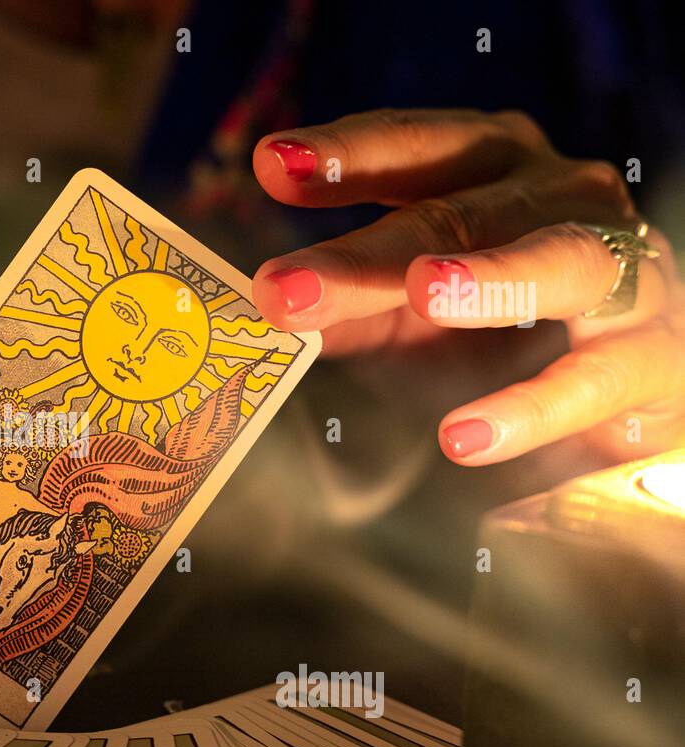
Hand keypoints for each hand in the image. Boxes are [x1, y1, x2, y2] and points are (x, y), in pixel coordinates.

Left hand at [250, 109, 684, 464]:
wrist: (623, 379)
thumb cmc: (498, 326)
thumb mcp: (407, 307)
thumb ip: (348, 300)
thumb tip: (265, 306)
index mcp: (492, 167)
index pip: (417, 144)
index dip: (346, 154)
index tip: (270, 164)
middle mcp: (561, 194)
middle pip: (462, 211)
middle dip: (368, 252)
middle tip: (283, 286)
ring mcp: (622, 264)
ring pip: (561, 259)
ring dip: (491, 277)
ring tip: (425, 294)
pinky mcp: (654, 351)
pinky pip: (600, 373)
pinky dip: (533, 405)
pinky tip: (464, 437)